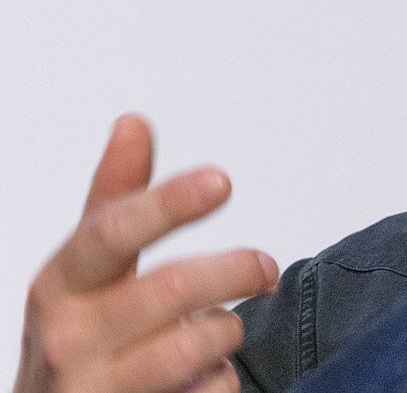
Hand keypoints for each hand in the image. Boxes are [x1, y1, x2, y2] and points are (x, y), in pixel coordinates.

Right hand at [13, 115, 278, 392]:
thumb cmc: (80, 334)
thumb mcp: (87, 269)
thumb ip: (117, 200)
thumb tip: (133, 122)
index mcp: (60, 285)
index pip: (113, 232)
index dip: (169, 203)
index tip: (221, 180)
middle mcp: (68, 339)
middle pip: (172, 288)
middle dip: (235, 270)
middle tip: (265, 267)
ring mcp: (94, 390)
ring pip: (196, 346)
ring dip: (227, 331)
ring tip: (221, 329)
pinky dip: (221, 381)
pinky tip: (203, 379)